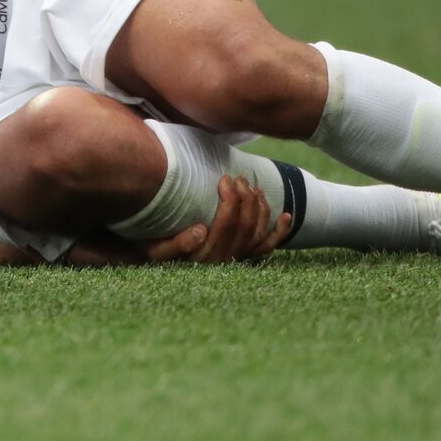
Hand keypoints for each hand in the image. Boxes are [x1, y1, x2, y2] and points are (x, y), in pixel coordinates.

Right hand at [146, 175, 290, 263]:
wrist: (160, 263)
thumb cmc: (154, 250)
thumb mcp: (155, 249)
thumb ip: (176, 243)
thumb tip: (201, 230)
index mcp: (206, 255)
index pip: (227, 224)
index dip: (230, 199)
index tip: (224, 179)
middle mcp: (224, 258)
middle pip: (246, 225)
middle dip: (245, 197)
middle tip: (238, 177)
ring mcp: (235, 258)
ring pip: (258, 232)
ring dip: (260, 206)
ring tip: (252, 186)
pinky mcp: (242, 257)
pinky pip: (266, 247)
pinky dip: (279, 232)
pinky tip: (286, 216)